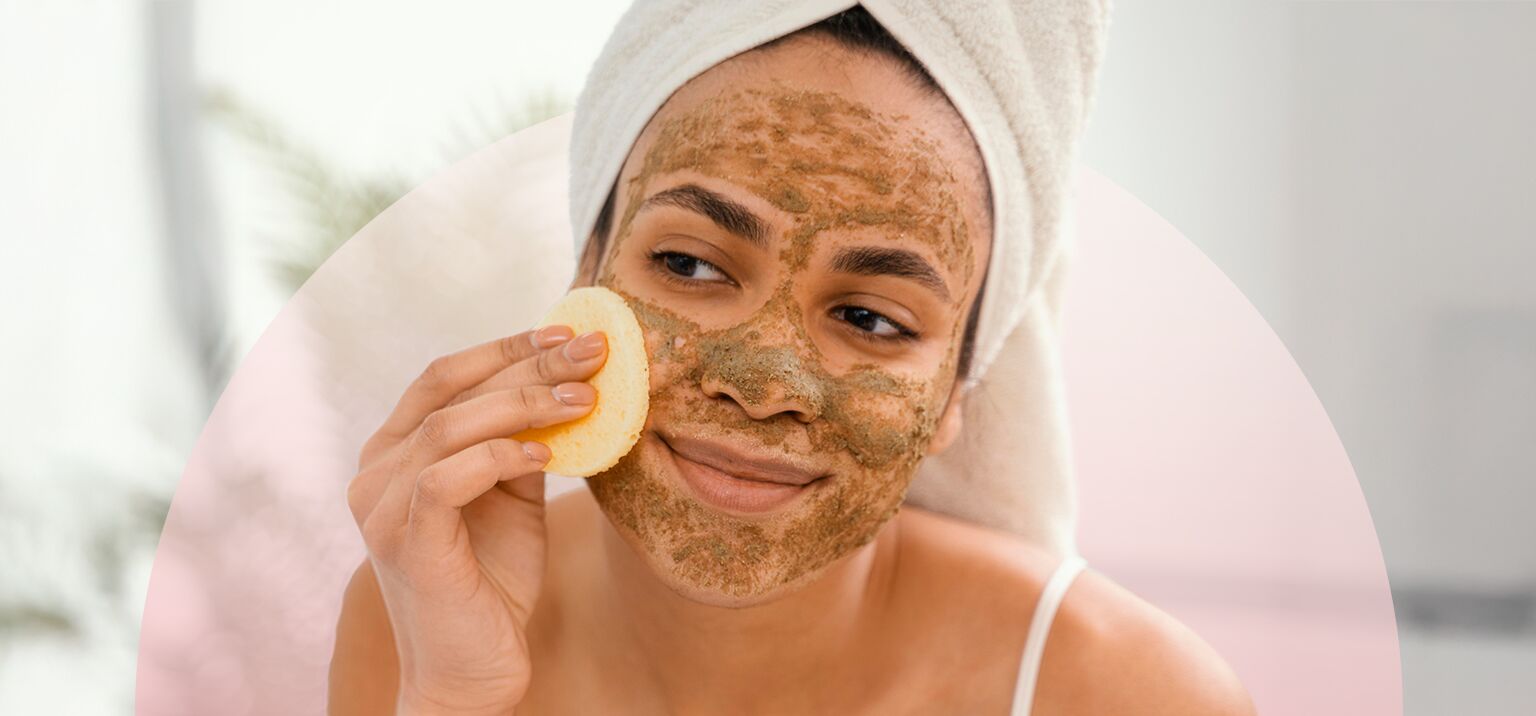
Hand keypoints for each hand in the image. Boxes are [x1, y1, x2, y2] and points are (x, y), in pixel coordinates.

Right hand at [345, 325, 607, 713]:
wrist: (474, 670)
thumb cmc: (492, 581)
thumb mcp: (512, 497)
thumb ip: (521, 442)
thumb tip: (569, 384)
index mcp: (395, 452)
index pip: (444, 376)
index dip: (505, 347)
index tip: (567, 333)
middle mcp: (375, 471)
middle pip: (452, 391)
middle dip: (529, 365)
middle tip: (594, 352)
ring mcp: (382, 507)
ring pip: (448, 426)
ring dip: (524, 404)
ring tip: (583, 401)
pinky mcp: (406, 542)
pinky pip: (447, 477)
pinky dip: (499, 456)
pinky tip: (547, 454)